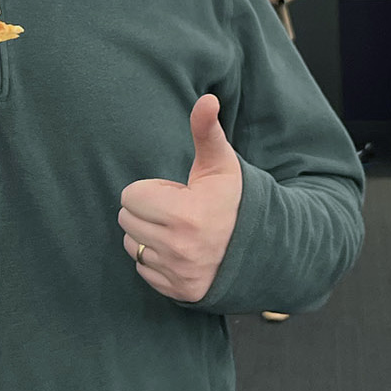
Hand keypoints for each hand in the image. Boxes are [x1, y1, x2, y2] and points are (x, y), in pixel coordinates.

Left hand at [119, 94, 243, 302]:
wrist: (264, 246)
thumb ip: (206, 131)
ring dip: (147, 235)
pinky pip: (143, 270)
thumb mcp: (221, 164)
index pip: (130, 196)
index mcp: (184, 214)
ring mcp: (178, 274)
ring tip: (178, 229)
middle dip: (147, 210)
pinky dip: (155, 260)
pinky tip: (179, 250)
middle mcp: (179, 249)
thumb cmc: (235, 199)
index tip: (178, 193)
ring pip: (132, 246)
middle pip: (126, 220)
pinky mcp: (179, 292)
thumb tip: (207, 98)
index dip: (152, 190)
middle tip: (177, 210)